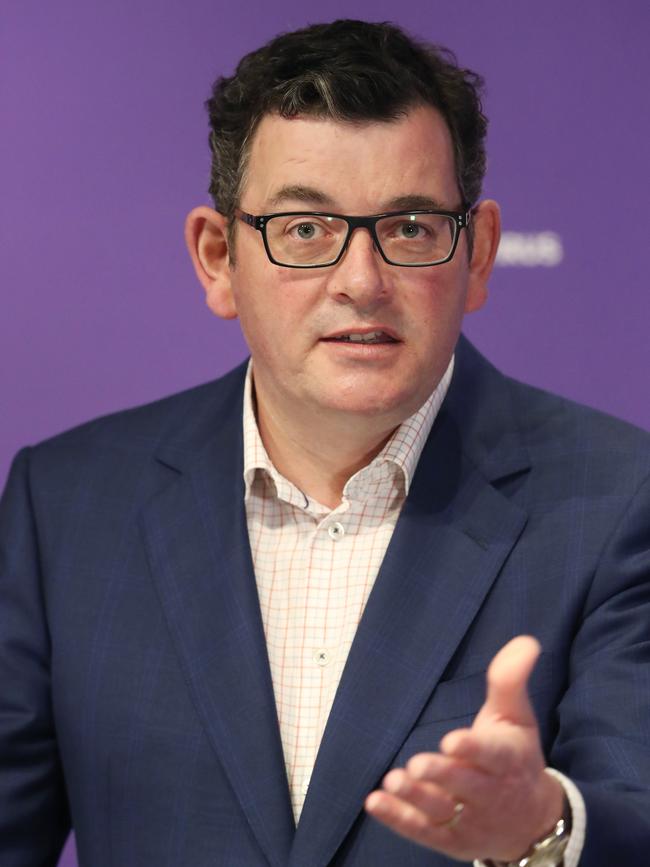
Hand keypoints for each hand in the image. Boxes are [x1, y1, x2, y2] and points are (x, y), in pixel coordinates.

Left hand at [364, 636, 563, 862]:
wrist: (532, 821)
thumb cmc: (516, 757)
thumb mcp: (516, 717)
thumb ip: (511, 680)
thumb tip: (526, 642)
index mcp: (507, 760)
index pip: (492, 755)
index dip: (473, 749)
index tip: (452, 740)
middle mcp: (489, 793)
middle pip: (465, 786)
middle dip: (442, 776)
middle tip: (418, 764)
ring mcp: (469, 819)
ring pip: (441, 811)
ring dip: (416, 799)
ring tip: (393, 781)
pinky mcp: (450, 839)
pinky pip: (423, 830)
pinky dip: (399, 819)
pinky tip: (375, 801)